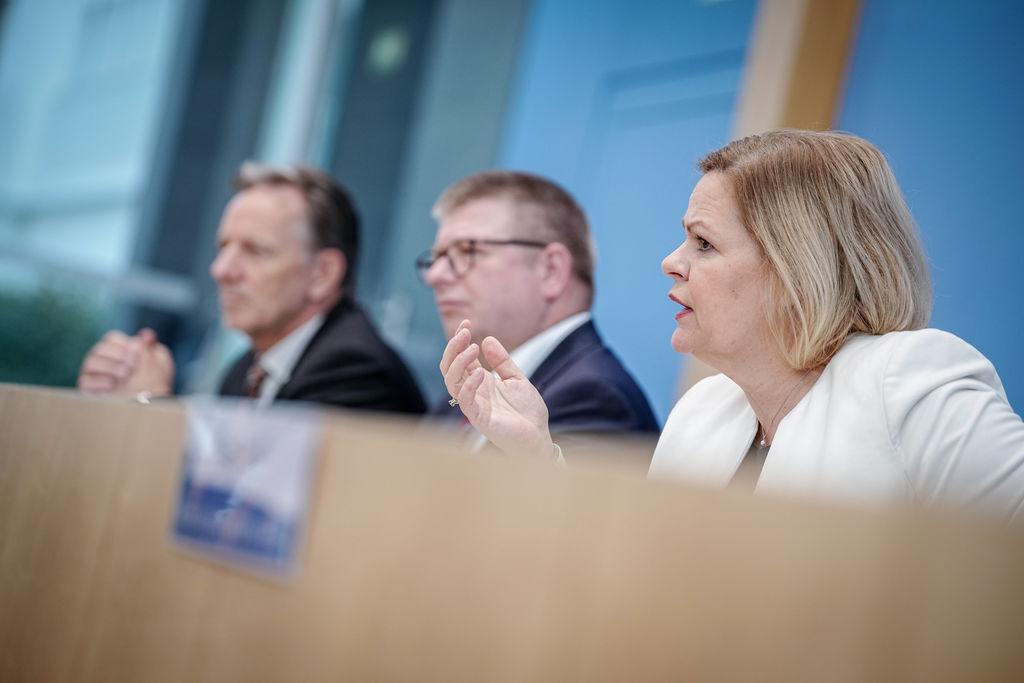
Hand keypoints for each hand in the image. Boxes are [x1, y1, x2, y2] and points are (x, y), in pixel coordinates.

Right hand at [77, 328, 173, 396]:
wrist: (151, 409)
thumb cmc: (155, 385)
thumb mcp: (158, 363)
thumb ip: (151, 347)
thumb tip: (146, 334)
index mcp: (121, 352)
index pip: (112, 338)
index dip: (122, 344)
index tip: (135, 355)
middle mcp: (106, 362)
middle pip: (100, 348)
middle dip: (116, 355)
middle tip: (130, 367)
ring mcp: (97, 377)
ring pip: (90, 362)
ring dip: (109, 366)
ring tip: (125, 375)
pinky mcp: (90, 391)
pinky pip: (85, 381)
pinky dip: (98, 381)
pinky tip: (112, 385)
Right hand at [440, 320, 553, 457]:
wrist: (540, 437)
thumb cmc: (527, 412)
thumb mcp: (516, 378)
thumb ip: (502, 361)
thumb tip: (487, 339)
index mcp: (480, 382)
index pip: (460, 359)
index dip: (459, 341)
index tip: (466, 323)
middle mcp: (473, 392)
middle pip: (449, 368)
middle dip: (453, 348)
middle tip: (464, 332)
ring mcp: (474, 406)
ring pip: (452, 382)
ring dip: (459, 362)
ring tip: (472, 348)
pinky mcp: (480, 419)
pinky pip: (465, 401)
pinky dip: (469, 385)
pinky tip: (480, 373)